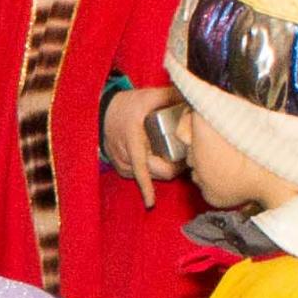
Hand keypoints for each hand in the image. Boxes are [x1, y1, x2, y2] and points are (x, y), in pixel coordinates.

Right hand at [105, 84, 184, 207]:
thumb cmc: (127, 105)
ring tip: (175, 157)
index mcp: (132, 141)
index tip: (150, 202)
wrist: (104, 110)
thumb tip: (194, 96)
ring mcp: (121, 163)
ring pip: (149, 177)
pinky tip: (160, 160)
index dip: (145, 188)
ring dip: (163, 171)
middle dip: (171, 171)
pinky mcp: (122, 168)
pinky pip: (141, 176)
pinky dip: (153, 171)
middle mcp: (125, 155)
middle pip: (154, 174)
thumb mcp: (148, 96)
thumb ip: (170, 96)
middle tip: (185, 159)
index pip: (140, 170)